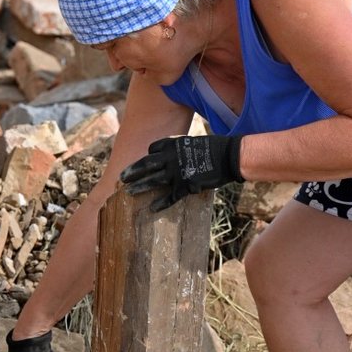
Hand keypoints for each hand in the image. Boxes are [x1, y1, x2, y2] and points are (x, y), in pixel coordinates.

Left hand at [121, 134, 241, 211]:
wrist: (229, 156)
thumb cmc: (216, 148)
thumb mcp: (194, 143)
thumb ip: (181, 149)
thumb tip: (175, 156)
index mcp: (173, 144)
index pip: (153, 149)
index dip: (148, 156)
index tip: (145, 162)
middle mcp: (171, 157)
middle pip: (146, 164)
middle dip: (133, 171)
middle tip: (121, 177)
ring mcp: (177, 172)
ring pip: (153, 180)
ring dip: (139, 186)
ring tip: (128, 192)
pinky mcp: (186, 185)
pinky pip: (170, 196)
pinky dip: (161, 203)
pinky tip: (151, 208)